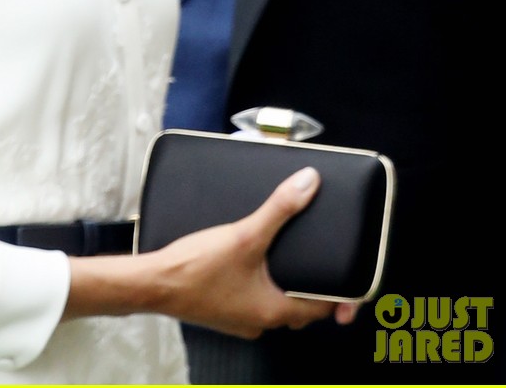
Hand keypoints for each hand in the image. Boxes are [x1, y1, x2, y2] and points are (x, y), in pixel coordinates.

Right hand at [64, 166, 358, 333]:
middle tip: (328, 270)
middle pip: (301, 308)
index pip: (322, 308)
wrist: (152, 284)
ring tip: (294, 260)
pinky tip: (256, 263)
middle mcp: (260, 320)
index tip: (354, 289)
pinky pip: (255, 298)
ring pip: (277, 303)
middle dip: (315, 290)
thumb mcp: (244, 234)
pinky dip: (264, 283)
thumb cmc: (194, 268)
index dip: (341, 296)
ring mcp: (241, 317)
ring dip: (288, 285)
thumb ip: (279, 209)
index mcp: (273, 309)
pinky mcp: (224, 308)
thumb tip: (308, 185)